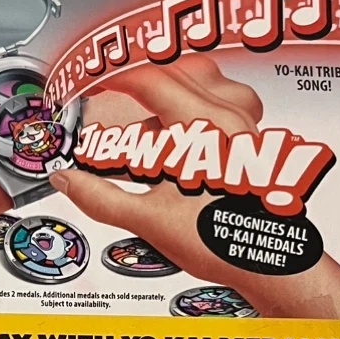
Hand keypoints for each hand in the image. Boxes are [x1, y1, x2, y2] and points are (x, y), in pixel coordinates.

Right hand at [49, 54, 339, 319]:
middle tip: (114, 101)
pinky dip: (197, 109)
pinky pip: (225, 104)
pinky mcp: (254, 142)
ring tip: (148, 124)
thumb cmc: (224, 243)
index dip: (114, 76)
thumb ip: (101, 197)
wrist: (270, 265)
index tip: (93, 81)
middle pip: (176, 73)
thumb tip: (69, 181)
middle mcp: (229, 118)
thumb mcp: (149, 221)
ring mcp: (246, 128)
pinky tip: (183, 137)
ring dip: (171, 94)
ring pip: (205, 83)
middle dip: (138, 87)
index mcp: (201, 127)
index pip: (150, 79)